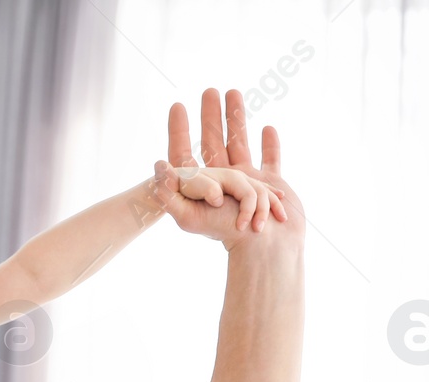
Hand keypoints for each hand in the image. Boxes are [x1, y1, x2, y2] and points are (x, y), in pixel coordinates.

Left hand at [155, 88, 304, 252]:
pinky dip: (271, 145)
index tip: (177, 105)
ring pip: (241, 143)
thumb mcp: (189, 215)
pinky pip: (271, 160)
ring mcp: (249, 182)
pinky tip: (267, 128)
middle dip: (210, 116)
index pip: (186, 153)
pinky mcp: (272, 186)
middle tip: (208, 90)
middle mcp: (224, 181)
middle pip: (214, 141)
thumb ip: (169, 194)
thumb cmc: (227, 234)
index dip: (179, 130)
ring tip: (234, 92)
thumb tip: (156, 166)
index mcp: (203, 187)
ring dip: (237, 118)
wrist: (265, 245)